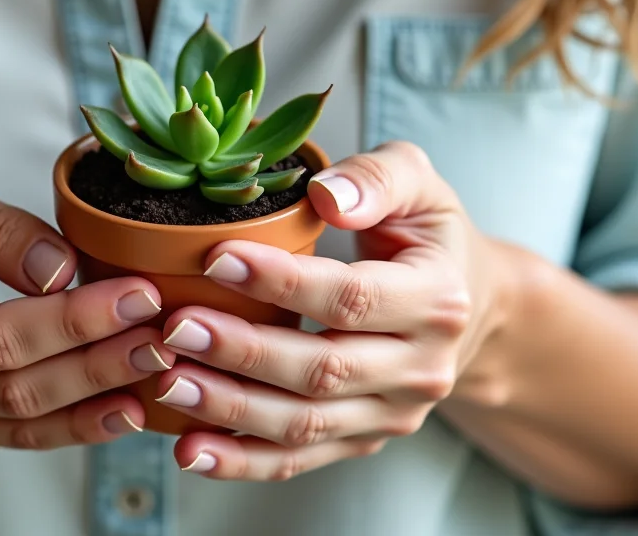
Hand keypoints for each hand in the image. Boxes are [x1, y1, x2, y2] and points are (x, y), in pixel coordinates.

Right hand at [0, 167, 176, 451]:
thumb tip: (64, 268)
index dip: (74, 320)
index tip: (138, 292)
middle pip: (18, 385)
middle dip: (102, 360)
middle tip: (167, 333)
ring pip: (22, 421)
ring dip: (98, 397)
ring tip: (161, 369)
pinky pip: (12, 437)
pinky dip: (72, 424)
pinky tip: (123, 407)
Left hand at [153, 142, 506, 479]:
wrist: (468, 303)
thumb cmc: (426, 234)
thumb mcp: (418, 182)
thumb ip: (376, 177)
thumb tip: (327, 195)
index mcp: (438, 299)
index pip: (351, 297)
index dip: (282, 282)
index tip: (215, 260)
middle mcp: (422, 368)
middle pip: (322, 369)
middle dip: (242, 352)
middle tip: (176, 327)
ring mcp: (393, 414)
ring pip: (304, 422)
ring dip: (231, 408)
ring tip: (169, 382)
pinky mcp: (363, 441)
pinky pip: (299, 459)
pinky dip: (242, 460)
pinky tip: (191, 450)